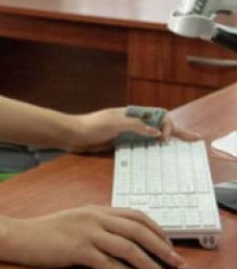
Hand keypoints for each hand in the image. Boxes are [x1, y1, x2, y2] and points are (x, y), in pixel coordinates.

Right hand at [11, 205, 182, 268]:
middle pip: (138, 230)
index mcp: (96, 210)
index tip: (170, 246)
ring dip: (151, 265)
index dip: (158, 231)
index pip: (136, 215)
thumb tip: (128, 241)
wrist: (19, 236)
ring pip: (128, 248)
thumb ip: (101, 226)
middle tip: (178, 263)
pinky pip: (110, 264)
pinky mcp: (77, 249)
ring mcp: (86, 233)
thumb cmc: (47, 232)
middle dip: (162, 247)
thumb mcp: (77, 222)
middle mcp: (94, 218)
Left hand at [67, 107, 200, 152]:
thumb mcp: (114, 123)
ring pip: (152, 135)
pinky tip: (158, 155)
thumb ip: (135, 126)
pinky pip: (141, 145)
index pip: (158, 116)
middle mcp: (132, 122)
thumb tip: (155, 131)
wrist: (73, 135)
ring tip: (182, 147)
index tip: (163, 139)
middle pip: (159, 125)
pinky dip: (152, 148)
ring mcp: (128, 132)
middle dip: (176, 131)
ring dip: (166, 140)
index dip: (167, 126)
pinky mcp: (122, 142)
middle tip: (194, 139)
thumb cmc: (91, 126)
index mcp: (132, 114)